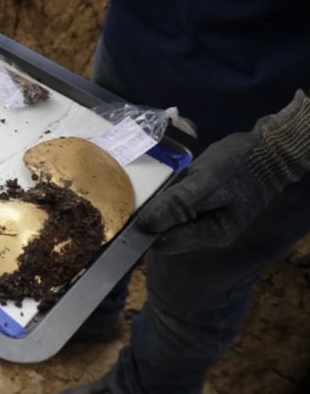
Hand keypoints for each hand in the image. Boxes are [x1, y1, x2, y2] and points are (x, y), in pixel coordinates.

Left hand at [137, 90, 309, 253]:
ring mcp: (206, 222)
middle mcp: (207, 235)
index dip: (145, 229)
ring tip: (153, 190)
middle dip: (151, 218)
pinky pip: (177, 211)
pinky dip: (169, 200)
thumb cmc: (237, 165)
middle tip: (139, 196)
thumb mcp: (206, 181)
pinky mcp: (203, 209)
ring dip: (159, 208)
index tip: (130, 211)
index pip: (165, 243)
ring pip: (169, 222)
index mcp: (212, 234)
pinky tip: (168, 187)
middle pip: (165, 235)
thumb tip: (145, 225)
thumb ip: (177, 204)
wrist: (264, 152)